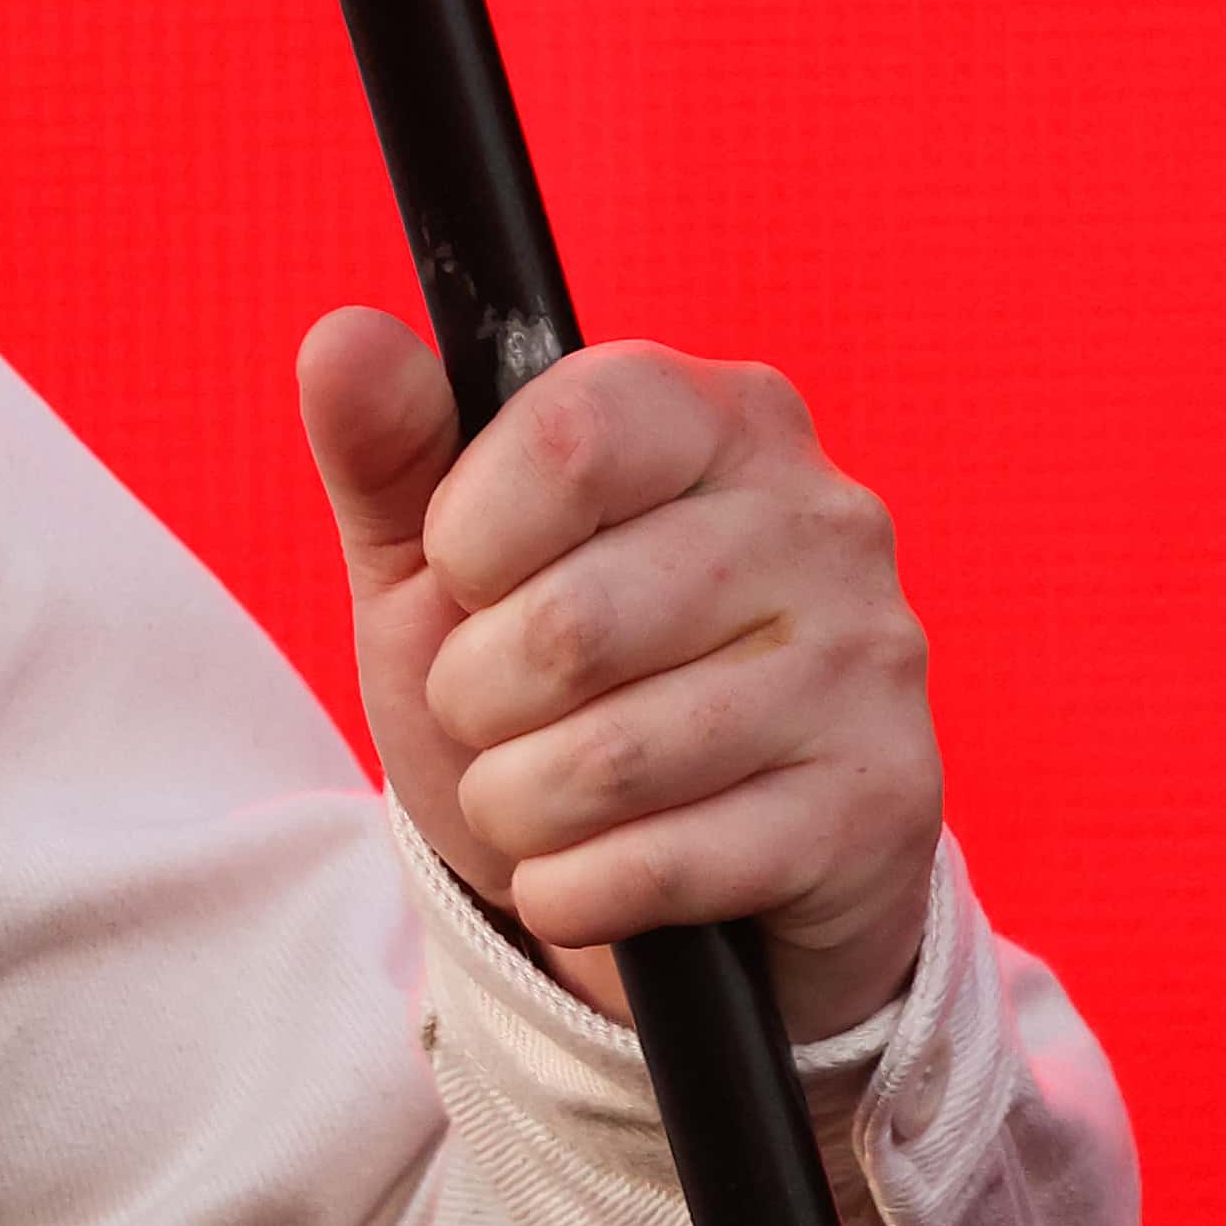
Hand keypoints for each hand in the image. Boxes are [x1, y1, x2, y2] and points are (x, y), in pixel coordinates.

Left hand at [297, 313, 942, 1040]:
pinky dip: (576, 887)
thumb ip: (390, 446)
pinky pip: (663, 867)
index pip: (573, 437)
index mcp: (721, 415)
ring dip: (517, 803)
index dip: (471, 539)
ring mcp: (870, 664)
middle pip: (570, 623)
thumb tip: (343, 337)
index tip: (469, 578)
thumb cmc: (542, 682)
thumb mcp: (441, 560)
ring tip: (538, 794)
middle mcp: (824, 520)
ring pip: (612, 759)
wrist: (670, 881)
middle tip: (498, 710)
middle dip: (477, 698)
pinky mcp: (882, 806)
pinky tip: (591, 867)